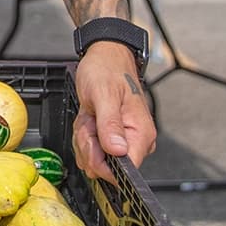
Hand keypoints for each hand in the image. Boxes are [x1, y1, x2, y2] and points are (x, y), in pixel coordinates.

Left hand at [71, 41, 155, 185]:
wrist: (105, 56)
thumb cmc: (107, 69)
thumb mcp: (104, 95)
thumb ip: (110, 124)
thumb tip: (117, 151)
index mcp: (141, 133)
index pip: (125, 169)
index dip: (103, 161)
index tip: (93, 140)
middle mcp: (135, 140)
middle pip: (106, 166)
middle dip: (88, 144)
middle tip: (90, 119)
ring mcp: (122, 141)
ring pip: (94, 158)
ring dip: (84, 137)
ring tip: (90, 115)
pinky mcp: (110, 139)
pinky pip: (90, 150)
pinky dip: (83, 135)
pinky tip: (89, 118)